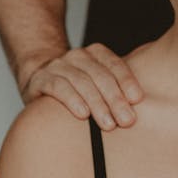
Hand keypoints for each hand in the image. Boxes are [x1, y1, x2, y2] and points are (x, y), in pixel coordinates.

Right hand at [19, 43, 143, 130]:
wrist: (39, 79)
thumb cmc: (77, 87)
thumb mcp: (97, 83)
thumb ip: (115, 89)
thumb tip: (138, 109)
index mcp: (96, 53)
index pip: (115, 65)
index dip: (127, 81)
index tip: (137, 100)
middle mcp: (78, 56)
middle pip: (100, 76)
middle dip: (115, 99)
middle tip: (126, 120)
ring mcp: (58, 65)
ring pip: (82, 82)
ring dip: (97, 104)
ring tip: (108, 124)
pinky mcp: (41, 79)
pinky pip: (59, 87)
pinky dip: (72, 100)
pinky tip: (83, 114)